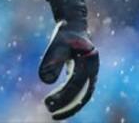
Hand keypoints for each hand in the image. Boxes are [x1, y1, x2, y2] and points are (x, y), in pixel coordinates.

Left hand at [38, 0, 98, 119]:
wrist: (75, 25)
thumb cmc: (65, 34)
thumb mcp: (57, 45)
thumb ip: (52, 61)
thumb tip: (45, 81)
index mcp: (89, 64)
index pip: (75, 86)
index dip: (62, 97)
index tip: (48, 103)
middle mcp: (93, 71)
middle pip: (82, 95)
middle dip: (67, 106)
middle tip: (50, 113)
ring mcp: (90, 74)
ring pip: (82, 95)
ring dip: (68, 104)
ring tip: (50, 110)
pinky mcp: (84, 75)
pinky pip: (79, 91)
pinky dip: (69, 98)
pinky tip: (56, 102)